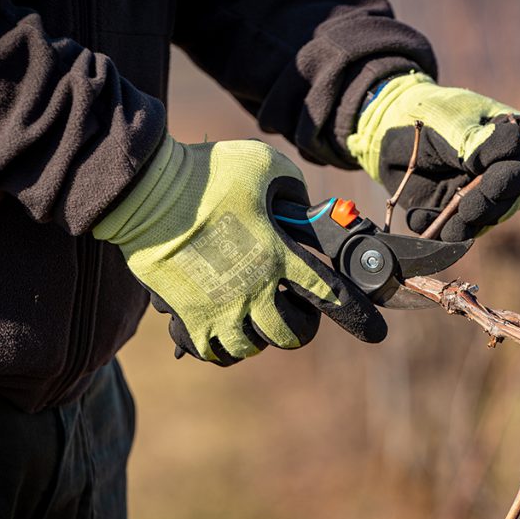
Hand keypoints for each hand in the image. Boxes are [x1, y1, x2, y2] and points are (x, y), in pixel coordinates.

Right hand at [93, 137, 386, 364]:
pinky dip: (222, 347)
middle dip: (298, 326)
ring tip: (252, 316)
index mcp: (279, 254)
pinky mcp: (187, 315)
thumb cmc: (206, 173)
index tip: (373, 331)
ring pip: (251, 348)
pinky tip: (223, 328)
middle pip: (291, 335)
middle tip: (290, 310)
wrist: (145, 191)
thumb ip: (293, 189)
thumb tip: (299, 206)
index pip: (330, 294)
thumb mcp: (265, 166)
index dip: (357, 316)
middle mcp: (254, 288)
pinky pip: (214, 352)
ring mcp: (219, 307)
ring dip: (258, 336)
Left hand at [347, 72, 519, 241]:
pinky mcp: (458, 215)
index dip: (515, 177)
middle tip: (466, 210)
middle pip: (514, 198)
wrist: (388, 130)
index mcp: (514, 137)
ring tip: (445, 226)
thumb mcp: (452, 124)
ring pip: (487, 221)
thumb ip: (480, 141)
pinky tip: (418, 217)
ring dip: (465, 227)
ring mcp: (484, 195)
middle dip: (489, 208)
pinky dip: (438, 230)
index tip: (489, 185)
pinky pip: (456, 232)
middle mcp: (506, 170)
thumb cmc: (427, 116)